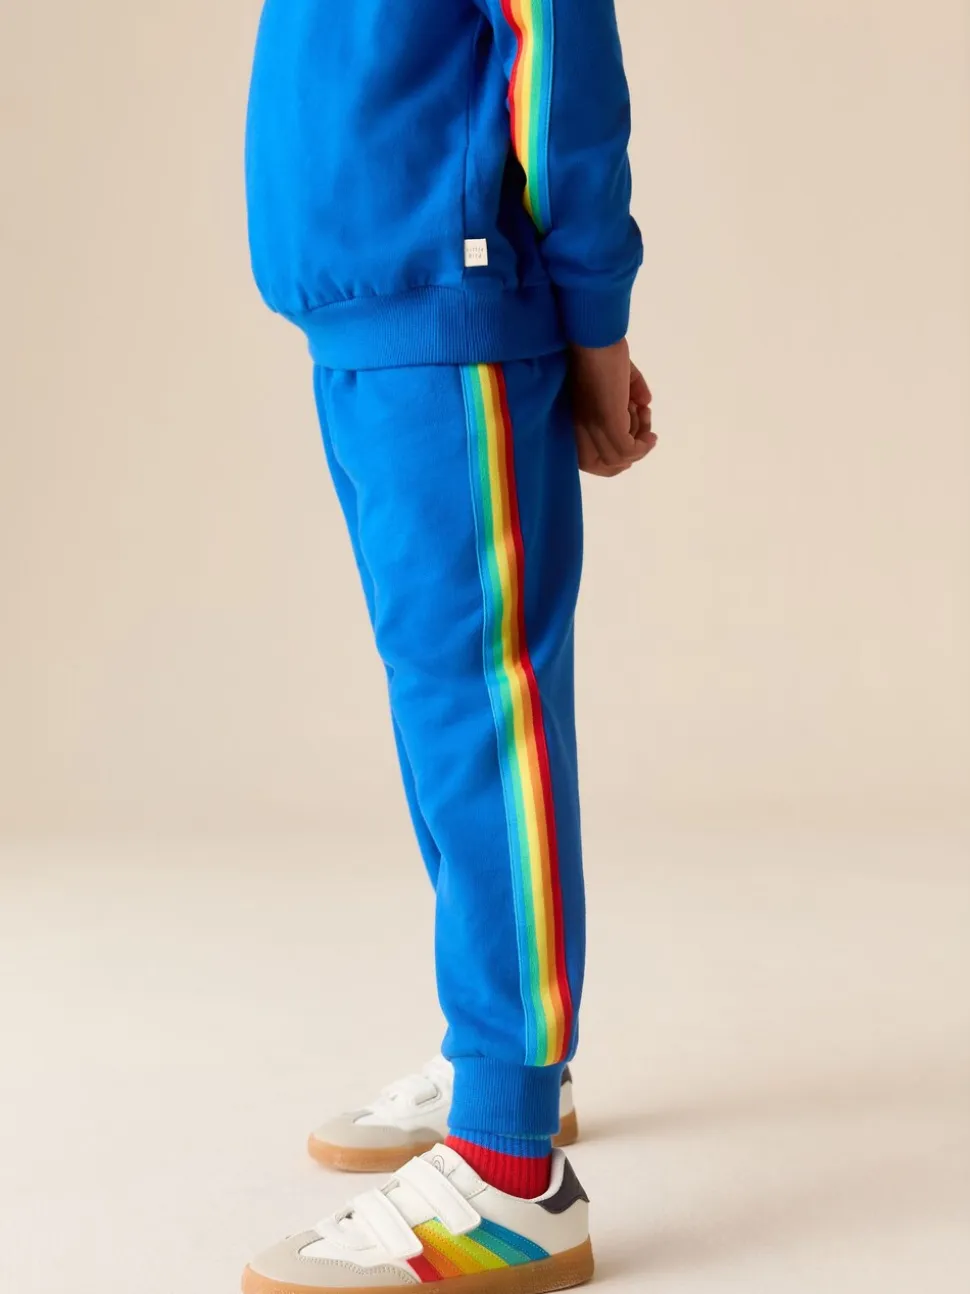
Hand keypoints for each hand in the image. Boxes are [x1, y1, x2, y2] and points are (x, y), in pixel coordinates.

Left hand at [570, 339, 655, 477]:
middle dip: (627, 458)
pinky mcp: (607, 422)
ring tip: (645, 415)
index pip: (588, 459)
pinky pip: (628, 450)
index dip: (613, 459)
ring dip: (639, 442)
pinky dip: (643, 445)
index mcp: (576, 421)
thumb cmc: (602, 351)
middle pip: (599, 466)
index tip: (636, 441)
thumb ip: (631, 390)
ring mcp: (592, 427)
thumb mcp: (619, 376)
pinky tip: (649, 424)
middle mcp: (580, 429)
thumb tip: (645, 403)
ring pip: (618, 459)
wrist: (595, 338)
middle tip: (645, 438)